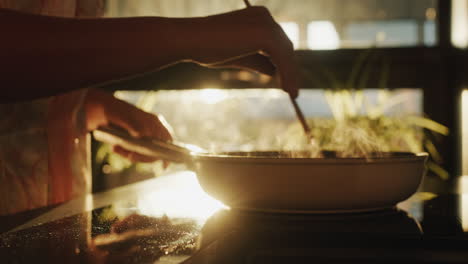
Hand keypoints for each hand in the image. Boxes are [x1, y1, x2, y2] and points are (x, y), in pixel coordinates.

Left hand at [84, 88, 172, 162]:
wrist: (102, 111)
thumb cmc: (117, 110)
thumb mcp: (125, 116)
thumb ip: (135, 125)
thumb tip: (141, 135)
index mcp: (155, 122)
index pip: (167, 138)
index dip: (168, 152)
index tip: (164, 165)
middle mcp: (151, 132)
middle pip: (155, 150)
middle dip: (143, 155)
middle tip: (131, 157)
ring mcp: (142, 139)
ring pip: (142, 153)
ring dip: (130, 154)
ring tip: (116, 148)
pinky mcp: (132, 144)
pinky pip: (132, 153)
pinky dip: (124, 152)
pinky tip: (115, 147)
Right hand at [186, 6, 300, 96]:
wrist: (190, 40)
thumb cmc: (207, 47)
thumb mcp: (238, 56)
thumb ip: (257, 61)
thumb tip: (273, 71)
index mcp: (257, 16)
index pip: (277, 41)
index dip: (284, 62)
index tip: (287, 80)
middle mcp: (264, 15)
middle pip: (285, 46)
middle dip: (291, 69)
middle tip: (293, 90)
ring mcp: (266, 23)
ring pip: (286, 53)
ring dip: (291, 75)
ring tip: (292, 94)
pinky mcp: (265, 34)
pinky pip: (282, 58)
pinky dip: (287, 75)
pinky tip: (288, 90)